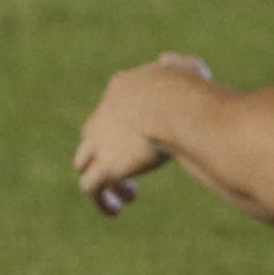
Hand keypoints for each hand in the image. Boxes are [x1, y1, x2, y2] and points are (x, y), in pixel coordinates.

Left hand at [76, 54, 212, 213]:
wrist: (173, 108)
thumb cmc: (189, 89)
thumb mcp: (187, 68)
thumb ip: (181, 65)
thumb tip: (179, 64)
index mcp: (121, 87)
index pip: (112, 106)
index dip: (124, 125)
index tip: (146, 139)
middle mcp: (101, 115)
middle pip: (91, 135)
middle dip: (107, 152)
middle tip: (132, 167)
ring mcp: (98, 142)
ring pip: (84, 164)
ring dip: (102, 179)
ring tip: (129, 194)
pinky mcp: (104, 167)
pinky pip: (90, 188)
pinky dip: (101, 200)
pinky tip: (115, 210)